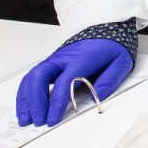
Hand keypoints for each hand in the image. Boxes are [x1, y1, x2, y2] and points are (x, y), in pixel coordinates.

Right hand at [16, 39, 132, 126]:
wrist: (106, 26)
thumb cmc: (113, 46)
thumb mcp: (121, 62)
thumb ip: (109, 80)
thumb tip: (96, 98)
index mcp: (82, 58)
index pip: (63, 82)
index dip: (55, 103)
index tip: (52, 120)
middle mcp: (64, 58)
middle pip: (40, 78)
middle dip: (36, 102)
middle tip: (38, 121)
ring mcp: (55, 59)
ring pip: (32, 77)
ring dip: (26, 99)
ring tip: (26, 119)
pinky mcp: (51, 62)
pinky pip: (32, 76)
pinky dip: (26, 92)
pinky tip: (26, 106)